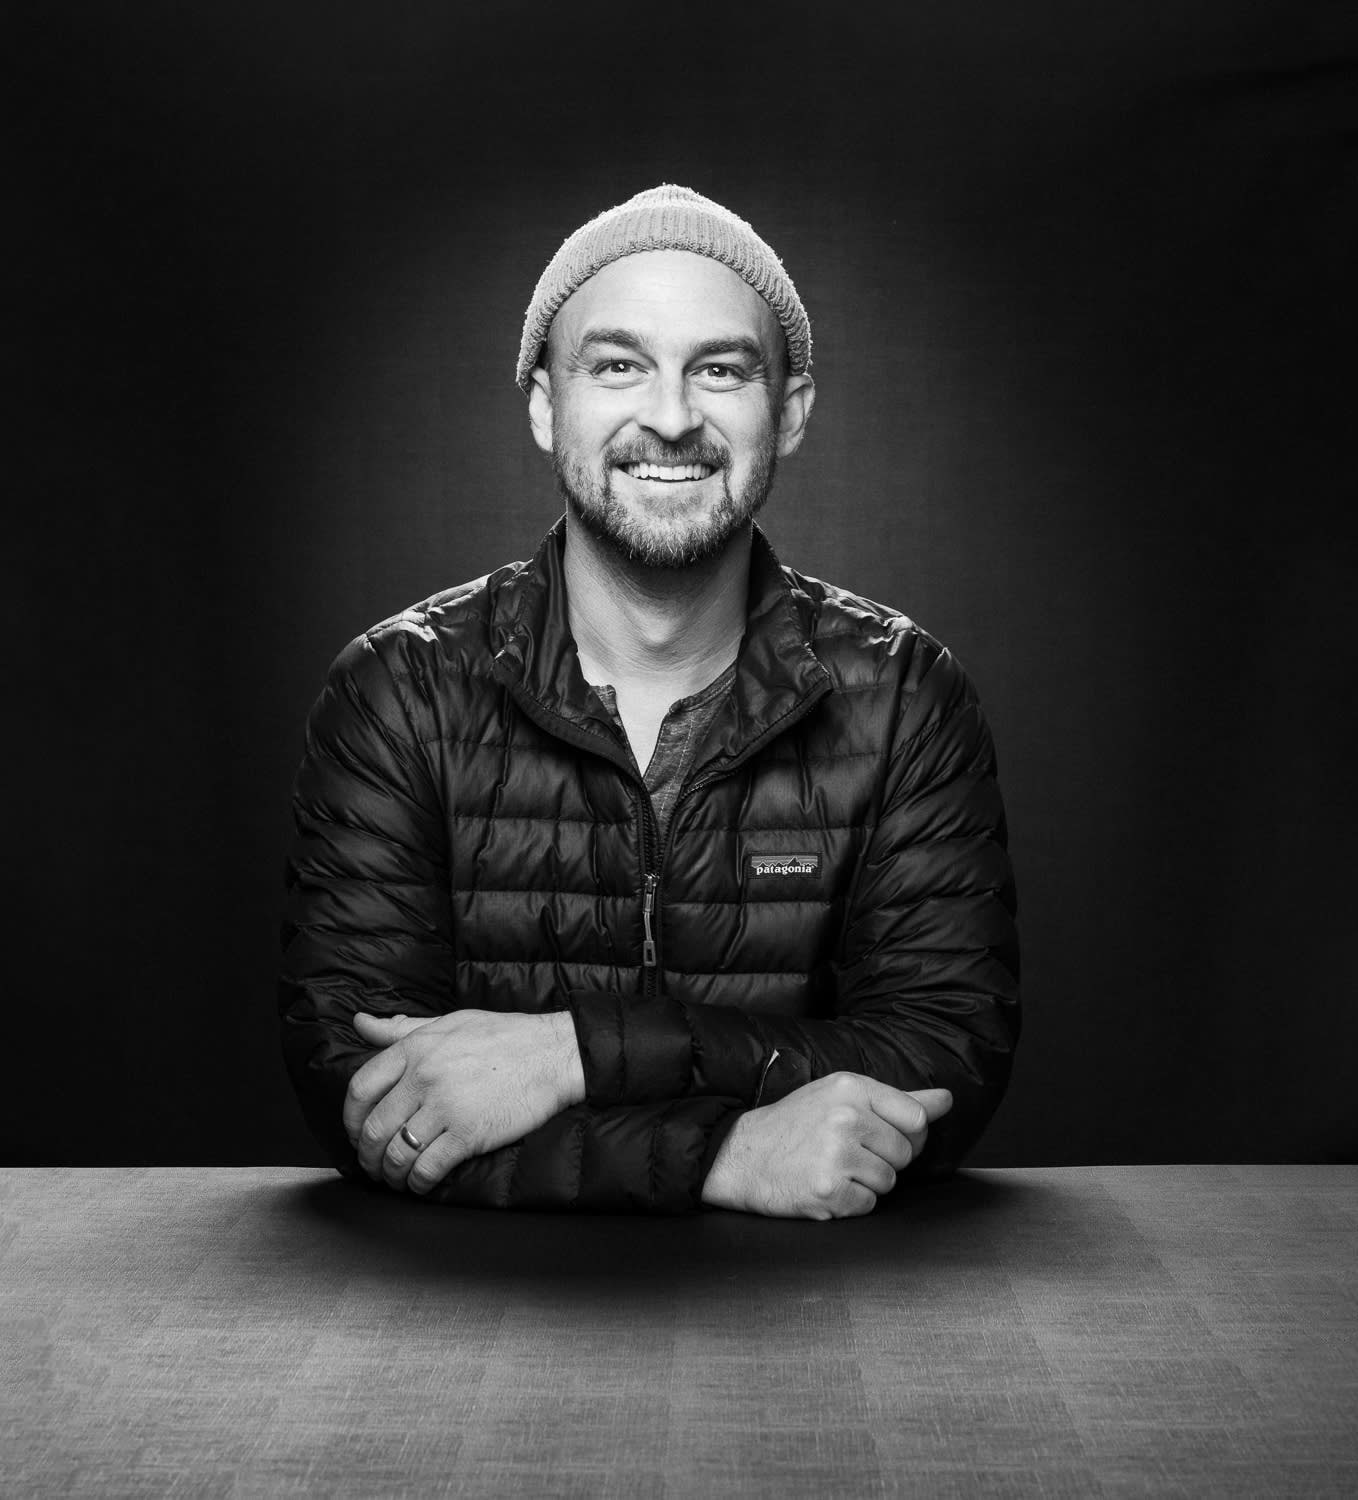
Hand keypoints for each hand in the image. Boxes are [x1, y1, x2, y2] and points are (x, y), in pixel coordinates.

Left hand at [342, 1010, 585, 1193]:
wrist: (553, 1053)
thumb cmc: (505, 1036)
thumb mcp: (449, 1022)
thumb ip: (402, 1028)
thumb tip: (361, 1023)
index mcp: (416, 1048)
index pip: (360, 1088)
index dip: (350, 1118)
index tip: (356, 1131)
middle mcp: (424, 1077)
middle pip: (373, 1128)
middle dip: (367, 1155)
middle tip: (374, 1164)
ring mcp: (445, 1107)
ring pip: (396, 1154)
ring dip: (390, 1174)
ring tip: (396, 1177)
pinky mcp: (468, 1134)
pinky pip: (427, 1168)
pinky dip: (417, 1183)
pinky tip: (420, 1183)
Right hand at [701, 1072, 952, 1218]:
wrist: (741, 1156)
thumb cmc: (794, 1126)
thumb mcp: (840, 1097)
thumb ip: (897, 1100)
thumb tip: (947, 1099)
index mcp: (851, 1088)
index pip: (916, 1118)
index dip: (906, 1135)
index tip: (880, 1136)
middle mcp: (846, 1117)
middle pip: (905, 1153)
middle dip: (882, 1160)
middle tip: (845, 1153)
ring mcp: (837, 1154)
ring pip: (889, 1181)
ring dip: (866, 1183)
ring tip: (832, 1168)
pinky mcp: (829, 1190)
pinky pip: (869, 1205)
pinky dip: (850, 1203)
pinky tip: (824, 1186)